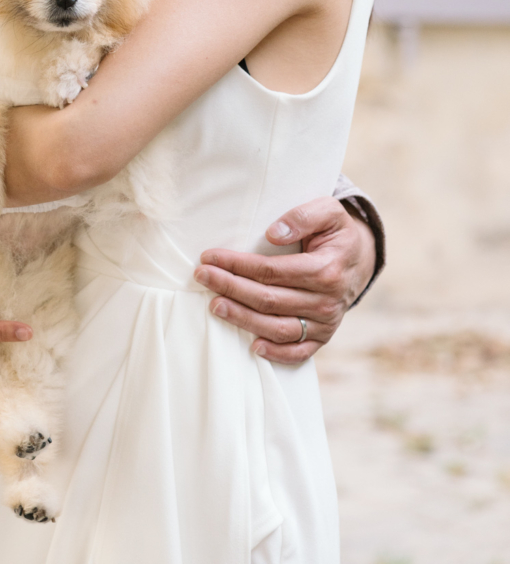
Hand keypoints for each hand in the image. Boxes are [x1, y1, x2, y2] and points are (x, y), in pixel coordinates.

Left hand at [194, 196, 376, 364]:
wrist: (360, 259)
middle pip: (268, 299)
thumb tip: (273, 234)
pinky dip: (277, 353)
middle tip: (202, 277)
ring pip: (278, 327)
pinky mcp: (323, 337)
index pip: (271, 270)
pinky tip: (252, 346)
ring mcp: (325, 323)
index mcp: (325, 270)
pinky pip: (299, 351)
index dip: (237, 265)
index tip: (209, 257)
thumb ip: (302, 216)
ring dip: (243, 319)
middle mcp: (326, 301)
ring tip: (214, 306)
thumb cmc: (336, 232)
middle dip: (230, 287)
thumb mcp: (328, 211)